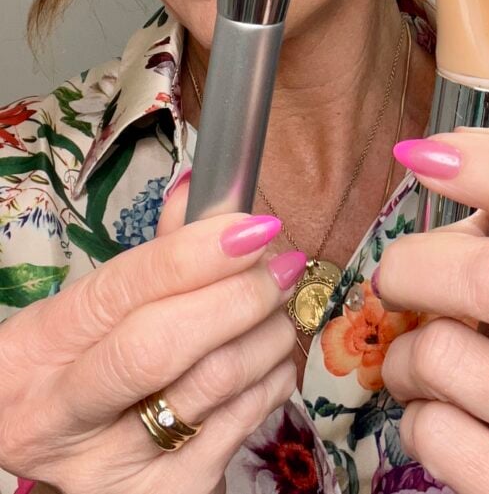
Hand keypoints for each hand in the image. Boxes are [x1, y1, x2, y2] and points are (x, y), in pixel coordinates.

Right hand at [0, 175, 303, 493]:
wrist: (46, 447)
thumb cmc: (77, 364)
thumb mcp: (89, 311)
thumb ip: (152, 254)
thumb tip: (200, 188)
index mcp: (41, 347)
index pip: (124, 291)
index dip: (196, 255)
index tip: (255, 227)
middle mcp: (64, 415)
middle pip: (164, 346)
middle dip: (240, 295)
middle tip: (283, 265)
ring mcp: (114, 465)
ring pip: (215, 385)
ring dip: (268, 333)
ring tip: (280, 307)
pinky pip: (243, 424)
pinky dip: (272, 379)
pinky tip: (269, 358)